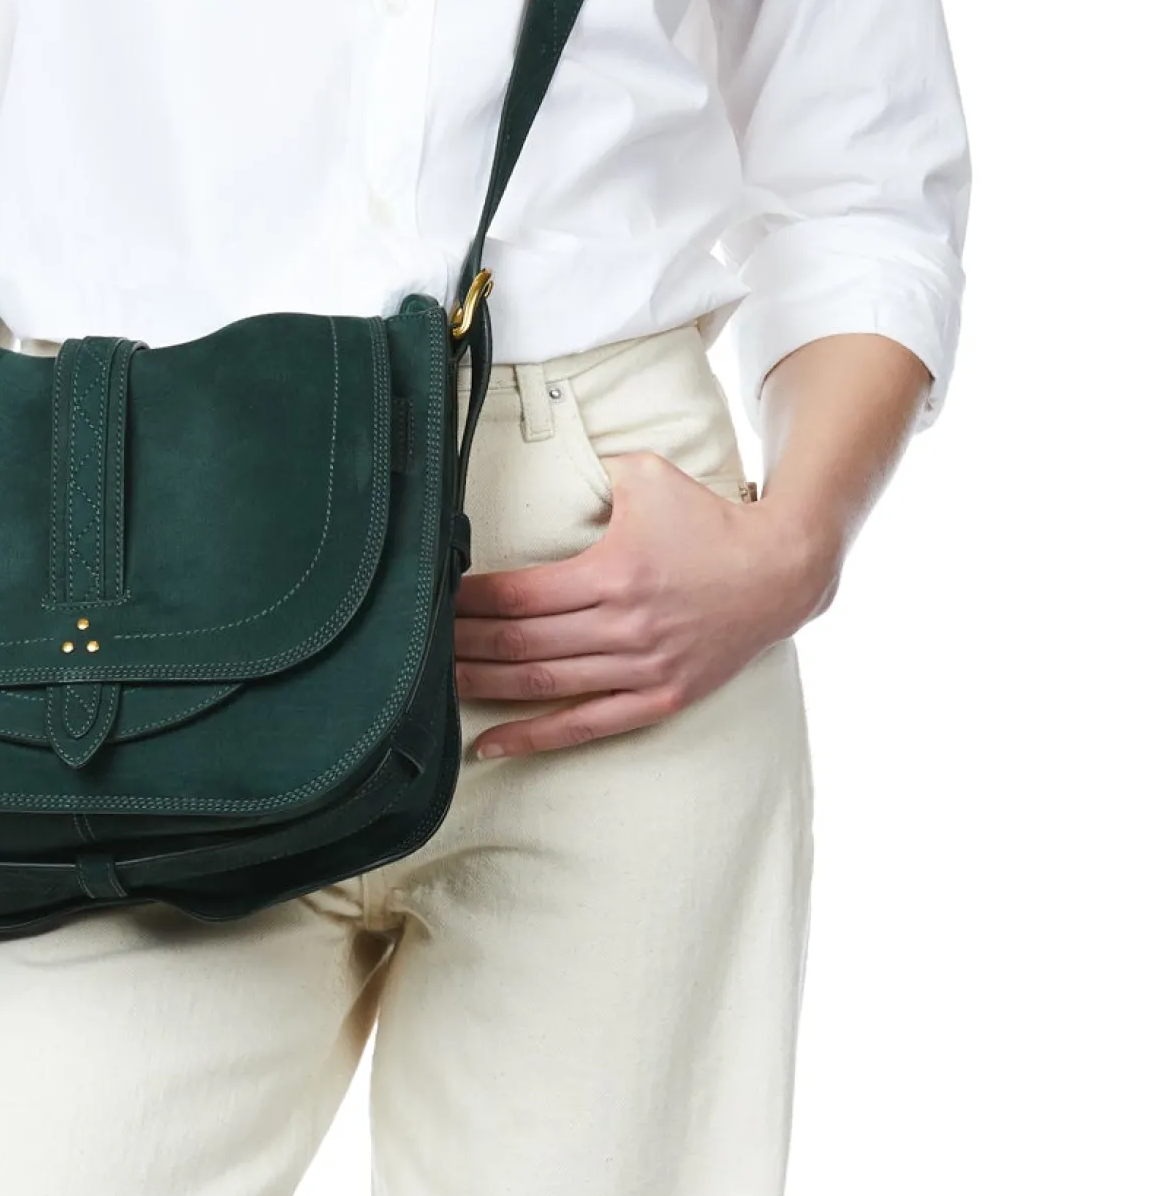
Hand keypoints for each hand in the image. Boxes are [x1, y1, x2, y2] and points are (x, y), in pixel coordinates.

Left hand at [453, 450, 837, 757]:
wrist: (781, 570)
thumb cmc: (708, 519)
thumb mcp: (648, 474)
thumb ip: (592, 469)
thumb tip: (541, 453)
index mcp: (613, 573)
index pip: (519, 595)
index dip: (468, 601)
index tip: (433, 596)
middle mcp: (624, 626)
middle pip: (520, 643)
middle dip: (461, 644)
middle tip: (415, 642)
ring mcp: (642, 667)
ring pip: (543, 684)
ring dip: (483, 686)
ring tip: (432, 685)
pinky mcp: (658, 697)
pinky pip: (584, 725)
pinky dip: (533, 737)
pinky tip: (488, 743)